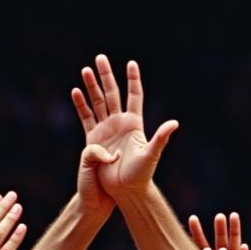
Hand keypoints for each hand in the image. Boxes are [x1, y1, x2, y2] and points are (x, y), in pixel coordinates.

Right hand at [71, 55, 177, 202]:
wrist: (122, 192)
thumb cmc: (139, 177)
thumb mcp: (151, 155)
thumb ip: (161, 138)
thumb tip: (174, 123)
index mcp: (134, 125)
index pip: (134, 96)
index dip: (133, 80)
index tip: (131, 63)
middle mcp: (119, 124)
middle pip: (113, 94)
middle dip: (106, 76)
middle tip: (100, 57)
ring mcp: (106, 131)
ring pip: (97, 103)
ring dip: (91, 86)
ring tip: (86, 69)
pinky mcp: (93, 140)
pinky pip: (86, 118)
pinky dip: (81, 105)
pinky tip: (76, 91)